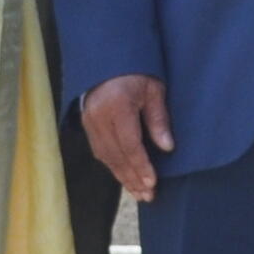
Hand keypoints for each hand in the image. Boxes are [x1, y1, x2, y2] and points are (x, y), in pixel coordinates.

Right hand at [82, 73, 173, 202]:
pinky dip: (113, 166)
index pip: (129, 144)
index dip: (141, 166)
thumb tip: (167, 148)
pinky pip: (99, 150)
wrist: (108, 57)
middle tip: (148, 196)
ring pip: (105, 156)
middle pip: (116, 155)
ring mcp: (89, 121)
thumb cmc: (137, 71)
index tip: (152, 183)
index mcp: (117, 107)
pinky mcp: (86, 124)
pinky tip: (124, 176)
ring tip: (138, 193)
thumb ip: (158, 119)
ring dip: (122, 176)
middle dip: (132, 178)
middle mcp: (98, 117)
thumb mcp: (154, 90)